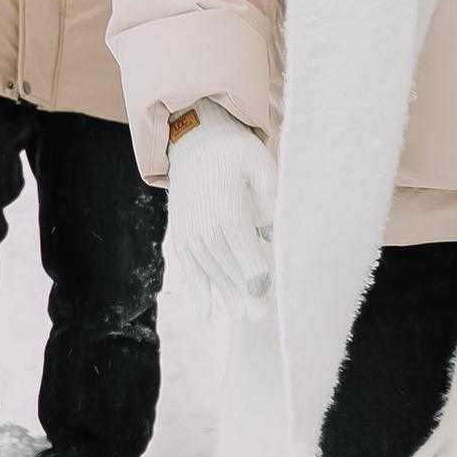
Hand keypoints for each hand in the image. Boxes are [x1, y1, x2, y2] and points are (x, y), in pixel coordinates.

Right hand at [166, 99, 276, 317]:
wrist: (194, 139)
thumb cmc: (235, 152)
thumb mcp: (260, 165)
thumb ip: (269, 200)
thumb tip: (275, 233)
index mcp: (225, 206)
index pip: (242, 246)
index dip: (254, 271)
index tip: (266, 292)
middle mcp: (202, 222)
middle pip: (226, 264)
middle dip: (243, 291)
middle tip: (260, 317)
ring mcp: (188, 229)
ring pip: (208, 268)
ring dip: (225, 293)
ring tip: (242, 315)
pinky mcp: (181, 232)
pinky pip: (189, 266)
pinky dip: (198, 290)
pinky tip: (208, 313)